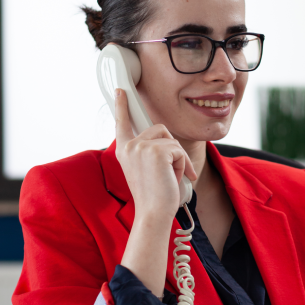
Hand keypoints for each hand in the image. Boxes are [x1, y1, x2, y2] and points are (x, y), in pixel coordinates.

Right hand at [114, 89, 196, 222]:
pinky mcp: (156, 151)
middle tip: (169, 172)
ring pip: (172, 141)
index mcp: (124, 151)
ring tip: (170, 178)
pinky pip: (179, 150)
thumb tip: (162, 140)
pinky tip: (176, 178)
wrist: (153, 213)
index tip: (120, 91)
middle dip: (172, 149)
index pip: (122, 123)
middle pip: (160, 130)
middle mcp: (129, 146)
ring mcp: (141, 147)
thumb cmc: (153, 197)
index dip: (122, 106)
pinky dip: (184, 165)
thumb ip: (147, 152)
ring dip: (178, 159)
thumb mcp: (145, 170)